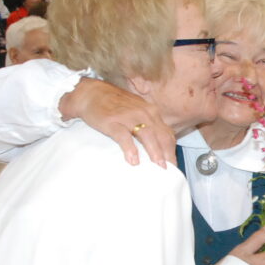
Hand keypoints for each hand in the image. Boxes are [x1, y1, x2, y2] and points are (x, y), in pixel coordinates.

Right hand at [57, 77, 175, 166]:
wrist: (91, 93)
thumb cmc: (115, 105)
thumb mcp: (137, 111)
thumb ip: (148, 125)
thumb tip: (158, 147)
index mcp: (151, 113)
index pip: (167, 134)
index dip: (171, 151)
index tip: (173, 166)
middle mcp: (143, 113)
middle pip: (161, 136)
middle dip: (167, 154)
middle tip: (169, 171)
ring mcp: (128, 117)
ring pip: (147, 135)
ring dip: (154, 152)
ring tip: (158, 167)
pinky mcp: (112, 121)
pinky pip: (124, 136)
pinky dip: (130, 149)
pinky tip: (133, 161)